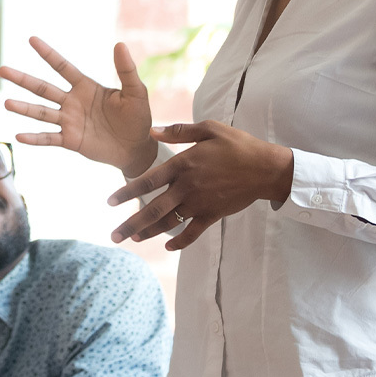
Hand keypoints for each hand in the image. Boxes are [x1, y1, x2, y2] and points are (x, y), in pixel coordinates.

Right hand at [0, 38, 155, 176]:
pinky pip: (49, 138)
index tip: (31, 39)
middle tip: (2, 70)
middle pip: (43, 88)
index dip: (47, 54)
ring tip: (6, 103)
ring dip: (24, 108)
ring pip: (41, 113)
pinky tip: (19, 136)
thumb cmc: (138, 117)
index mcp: (86, 87)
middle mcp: (72, 102)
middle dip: (23, 79)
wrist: (137, 148)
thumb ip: (126, 70)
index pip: (63, 67)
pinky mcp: (70, 140)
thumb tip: (120, 44)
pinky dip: (35, 138)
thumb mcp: (135, 92)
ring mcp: (69, 121)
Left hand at [109, 121, 294, 249]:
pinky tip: (168, 247)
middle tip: (113, 236)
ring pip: (168, 223)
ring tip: (133, 239)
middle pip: (152, 209)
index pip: (147, 181)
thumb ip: (179, 131)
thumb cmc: (238, 145)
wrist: (266, 168)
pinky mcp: (213, 215)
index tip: (109, 202)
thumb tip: (152, 130)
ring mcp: (200, 203)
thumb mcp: (210, 129)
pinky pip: (192, 232)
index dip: (126, 192)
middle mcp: (187, 187)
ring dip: (149, 233)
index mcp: (183, 165)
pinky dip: (180, 241)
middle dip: (130, 224)